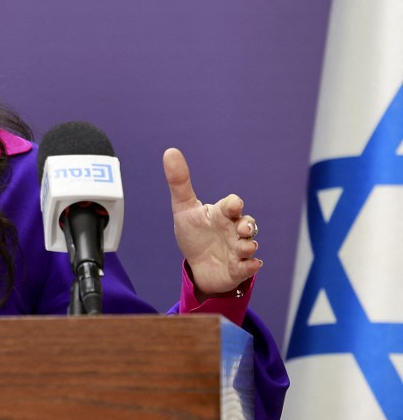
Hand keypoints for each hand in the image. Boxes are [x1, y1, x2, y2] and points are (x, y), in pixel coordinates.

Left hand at [163, 148, 262, 296]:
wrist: (197, 265)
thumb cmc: (194, 233)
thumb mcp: (183, 209)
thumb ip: (179, 182)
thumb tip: (169, 151)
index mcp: (221, 214)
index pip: (232, 205)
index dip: (233, 204)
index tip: (233, 205)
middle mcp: (234, 230)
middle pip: (248, 224)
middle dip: (248, 226)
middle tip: (243, 228)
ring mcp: (238, 249)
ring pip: (250, 245)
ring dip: (249, 246)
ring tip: (244, 248)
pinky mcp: (239, 268)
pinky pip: (249, 267)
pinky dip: (250, 265)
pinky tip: (250, 264)